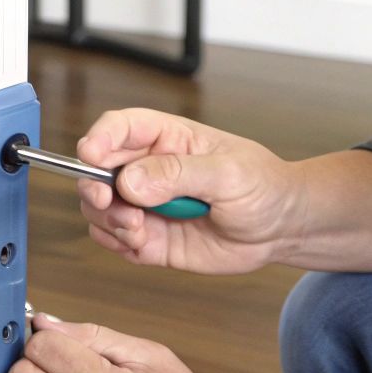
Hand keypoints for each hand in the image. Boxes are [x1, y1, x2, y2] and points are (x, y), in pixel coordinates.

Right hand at [76, 108, 301, 274]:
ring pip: (100, 207)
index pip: (119, 128)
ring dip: (109, 220)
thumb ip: (179, 174)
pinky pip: (114, 239)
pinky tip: (143, 244)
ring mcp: (147, 205)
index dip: (99, 138)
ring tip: (139, 230)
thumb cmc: (263, 187)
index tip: (91, 155)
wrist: (280, 229)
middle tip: (113, 203)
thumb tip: (131, 181)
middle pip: (98, 170)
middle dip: (96, 187)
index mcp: (168, 139)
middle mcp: (150, 169)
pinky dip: (118, 244)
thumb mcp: (228, 173)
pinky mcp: (150, 238)